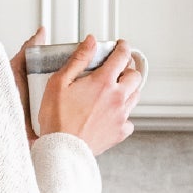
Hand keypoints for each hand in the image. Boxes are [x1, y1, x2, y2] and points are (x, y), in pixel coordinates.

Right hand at [18, 29, 140, 156]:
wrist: (62, 150)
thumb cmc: (57, 119)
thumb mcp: (59, 82)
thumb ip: (78, 59)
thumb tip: (91, 41)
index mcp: (103, 82)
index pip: (122, 56)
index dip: (123, 47)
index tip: (120, 46)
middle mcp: (117, 97)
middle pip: (135, 76)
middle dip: (128, 70)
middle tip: (117, 71)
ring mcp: (121, 116)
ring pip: (135, 96)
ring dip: (128, 90)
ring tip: (114, 92)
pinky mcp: (119, 133)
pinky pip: (130, 121)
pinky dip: (124, 117)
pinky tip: (112, 117)